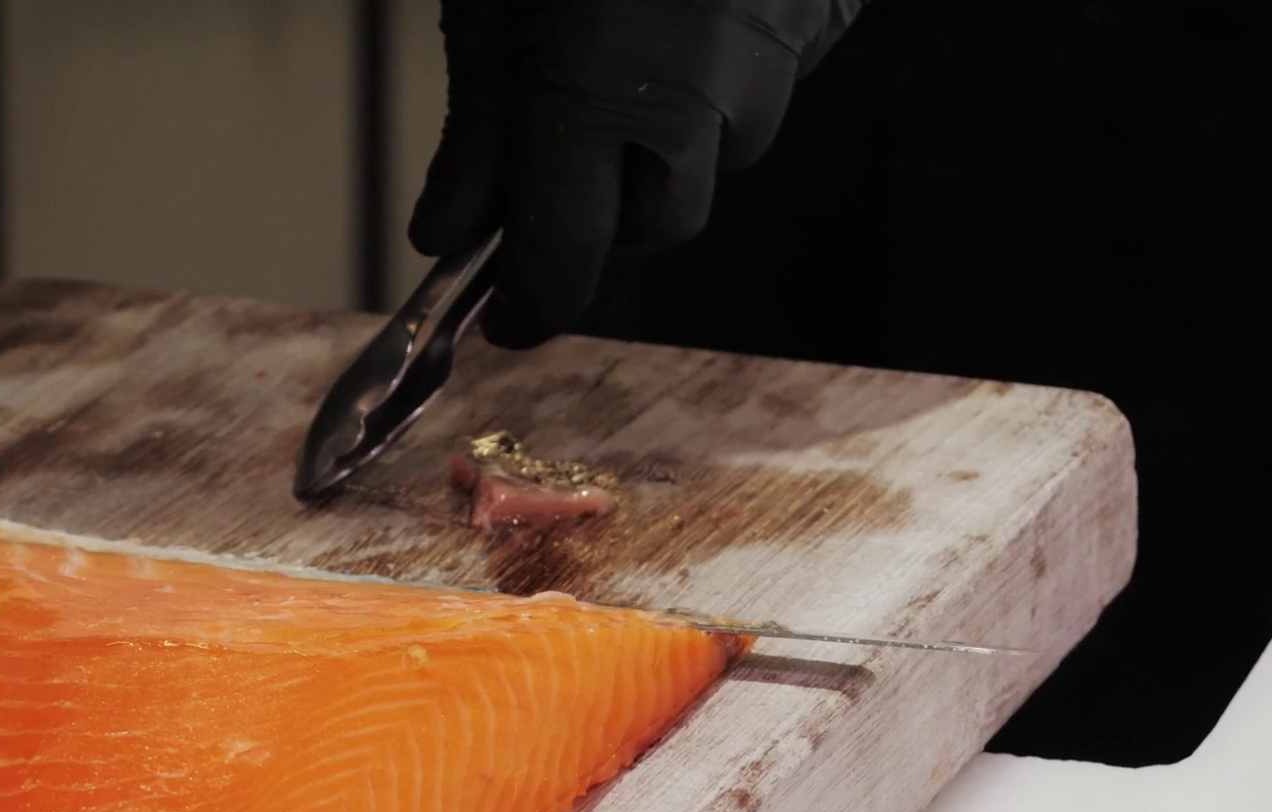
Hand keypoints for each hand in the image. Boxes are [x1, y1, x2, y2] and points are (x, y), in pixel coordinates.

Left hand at [410, 0, 867, 348]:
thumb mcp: (492, 0)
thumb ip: (476, 124)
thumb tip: (449, 231)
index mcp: (598, 90)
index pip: (568, 257)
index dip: (534, 303)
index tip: (503, 319)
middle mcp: (703, 94)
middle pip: (660, 221)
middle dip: (602, 215)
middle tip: (553, 169)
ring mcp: (778, 53)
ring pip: (724, 147)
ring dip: (666, 135)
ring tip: (621, 47)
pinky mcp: (822, 14)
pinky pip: (768, 76)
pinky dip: (719, 68)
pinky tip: (684, 8)